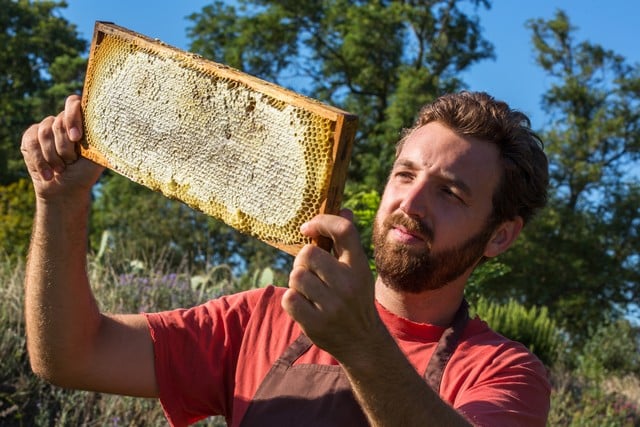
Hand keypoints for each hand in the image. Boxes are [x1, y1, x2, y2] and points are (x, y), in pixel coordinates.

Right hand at [21, 95, 103, 199]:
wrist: (66, 189)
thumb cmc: (85, 172)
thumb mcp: (98, 156)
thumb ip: (99, 139)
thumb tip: (110, 123)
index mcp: (80, 122)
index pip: (73, 103)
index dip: (72, 117)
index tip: (76, 138)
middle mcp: (62, 121)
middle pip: (58, 122)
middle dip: (65, 147)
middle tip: (71, 161)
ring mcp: (45, 128)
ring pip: (44, 132)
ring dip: (53, 156)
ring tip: (61, 169)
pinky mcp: (30, 138)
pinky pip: (31, 142)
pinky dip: (40, 161)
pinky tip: (48, 174)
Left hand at [282, 210, 381, 360]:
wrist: (362, 341)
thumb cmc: (356, 298)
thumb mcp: (358, 270)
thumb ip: (347, 242)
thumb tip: (343, 208)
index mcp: (359, 266)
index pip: (344, 230)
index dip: (322, 222)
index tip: (307, 228)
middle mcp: (348, 284)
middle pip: (308, 254)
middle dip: (302, 261)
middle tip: (310, 272)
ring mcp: (332, 305)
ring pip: (296, 277)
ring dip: (297, 282)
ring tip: (310, 291)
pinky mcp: (316, 323)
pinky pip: (289, 299)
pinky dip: (292, 301)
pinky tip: (305, 306)